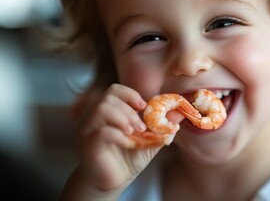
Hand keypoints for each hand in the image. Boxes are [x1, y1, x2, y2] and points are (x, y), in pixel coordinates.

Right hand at [60, 84, 163, 199]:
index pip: (115, 90)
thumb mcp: (150, 139)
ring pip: (102, 109)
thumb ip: (162, 125)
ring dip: (124, 119)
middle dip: (130, 111)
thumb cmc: (128, 158)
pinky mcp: (88, 144)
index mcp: (107, 111)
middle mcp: (94, 116)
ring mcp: (88, 129)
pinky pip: (102, 131)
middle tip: (142, 128)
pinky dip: (120, 136)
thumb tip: (180, 112)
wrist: (113, 182)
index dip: (131, 95)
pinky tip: (128, 144)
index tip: (144, 108)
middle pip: (109, 98)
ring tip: (135, 133)